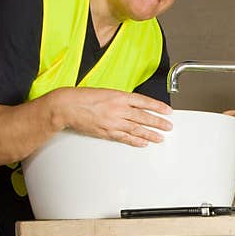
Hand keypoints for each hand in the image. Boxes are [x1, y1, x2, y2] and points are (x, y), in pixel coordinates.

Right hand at [57, 87, 172, 146]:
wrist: (66, 106)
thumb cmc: (83, 97)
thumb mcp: (106, 92)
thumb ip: (121, 99)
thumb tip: (134, 105)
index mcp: (119, 96)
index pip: (144, 101)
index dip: (157, 107)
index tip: (167, 110)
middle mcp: (118, 109)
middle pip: (143, 117)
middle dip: (158, 122)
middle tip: (168, 126)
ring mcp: (113, 122)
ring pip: (137, 129)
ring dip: (150, 134)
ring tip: (160, 137)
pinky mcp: (106, 132)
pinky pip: (125, 138)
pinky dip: (135, 141)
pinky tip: (144, 143)